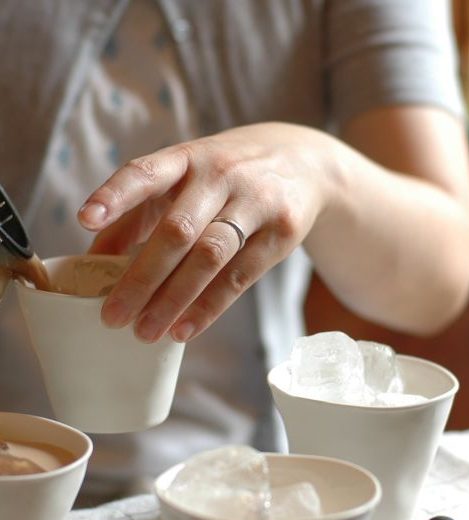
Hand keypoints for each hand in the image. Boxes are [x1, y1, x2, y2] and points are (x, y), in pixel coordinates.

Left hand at [78, 123, 336, 342]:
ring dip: (174, 298)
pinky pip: (241, 276)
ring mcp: (256, 203)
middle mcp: (221, 176)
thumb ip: (139, 213)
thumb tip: (94, 259)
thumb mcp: (185, 178)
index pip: (146, 172)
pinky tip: (185, 328)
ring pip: (210, 256)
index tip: (85, 221)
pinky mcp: (282, 233)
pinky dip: (209, 306)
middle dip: (142, 277)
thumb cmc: (228, 174)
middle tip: (113, 316)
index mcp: (188, 158)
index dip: (115, 195)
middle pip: (177, 230)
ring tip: (145, 331)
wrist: (303, 162)